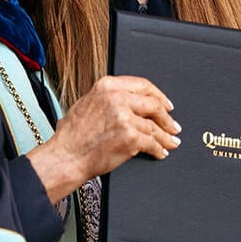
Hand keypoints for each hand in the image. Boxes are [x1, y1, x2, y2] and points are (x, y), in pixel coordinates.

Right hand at [27, 75, 179, 203]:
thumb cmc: (73, 135)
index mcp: (107, 86)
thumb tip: (129, 102)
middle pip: (153, 105)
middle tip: (173, 125)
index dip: (158, 96)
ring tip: (171, 141)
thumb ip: (108, 98)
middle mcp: (117, 98)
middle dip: (167, 117)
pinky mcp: (131, 137)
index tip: (165, 104)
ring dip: (166, 136)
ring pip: (155, 126)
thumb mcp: (87, 103)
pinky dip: (159, 149)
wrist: (67, 156)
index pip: (142, 85)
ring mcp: (125, 118)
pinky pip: (152, 143)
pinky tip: (160, 151)